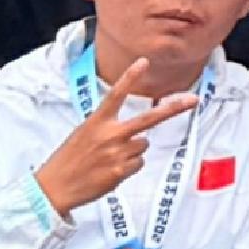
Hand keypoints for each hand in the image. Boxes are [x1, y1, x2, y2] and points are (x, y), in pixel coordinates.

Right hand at [34, 77, 198, 216]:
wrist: (55, 186)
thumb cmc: (69, 159)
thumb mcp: (83, 134)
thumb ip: (107, 128)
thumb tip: (135, 134)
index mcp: (96, 122)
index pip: (116, 95)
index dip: (130, 77)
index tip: (144, 62)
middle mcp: (110, 134)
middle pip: (148, 119)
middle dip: (173, 109)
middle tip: (193, 100)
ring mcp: (117, 153)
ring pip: (143, 145)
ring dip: (132, 151)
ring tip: (109, 159)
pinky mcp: (121, 170)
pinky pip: (138, 163)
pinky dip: (128, 167)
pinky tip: (110, 171)